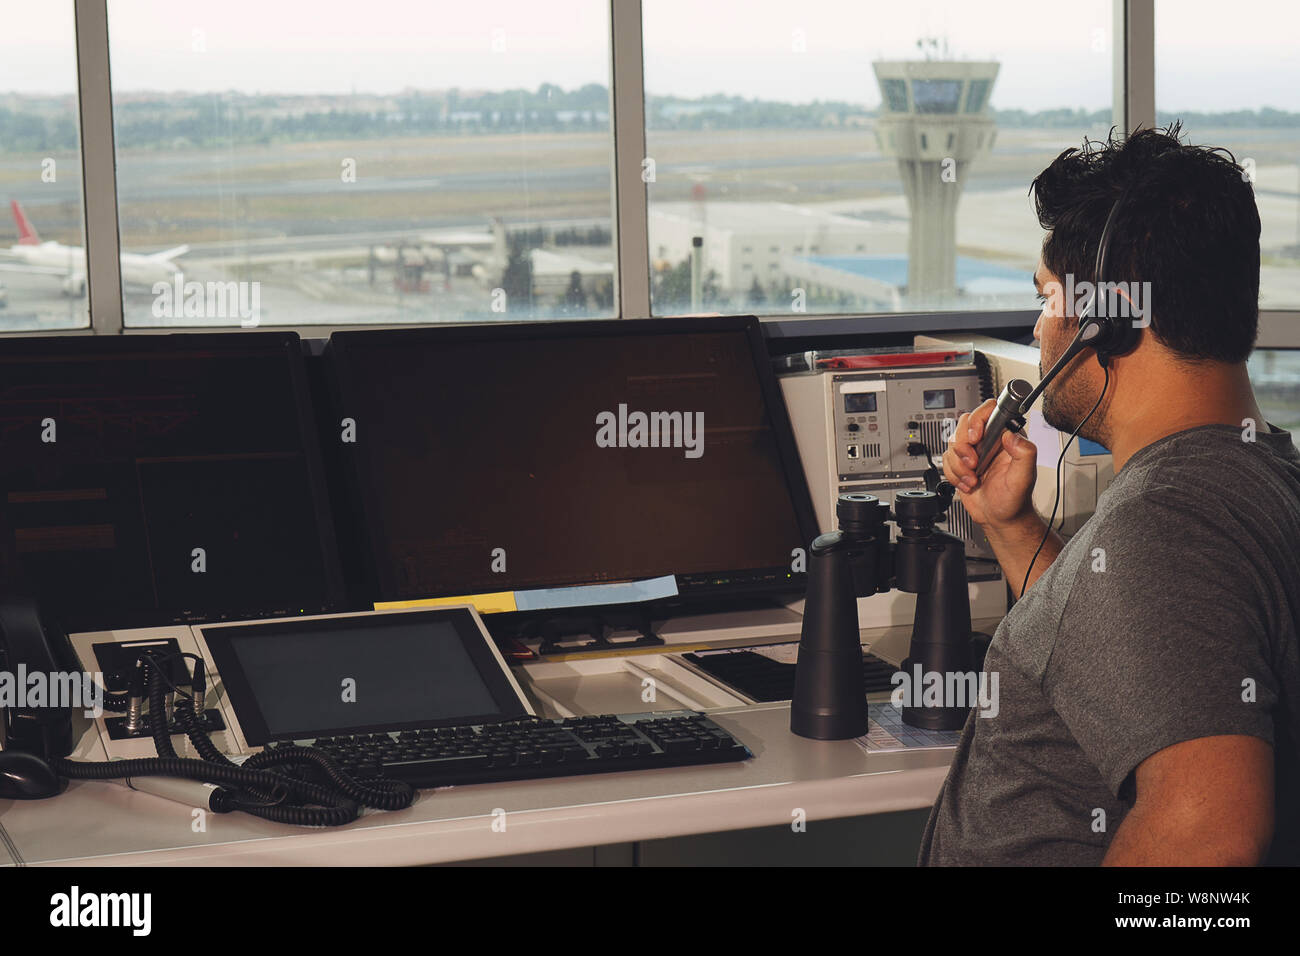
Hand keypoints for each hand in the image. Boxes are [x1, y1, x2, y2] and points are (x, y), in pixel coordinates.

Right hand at [942, 398, 1038, 528]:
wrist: (1000, 518)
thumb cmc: (1015, 499)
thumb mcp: (1025, 477)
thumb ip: (1025, 452)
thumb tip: (1011, 434)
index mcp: (1005, 436)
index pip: (989, 410)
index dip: (977, 420)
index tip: (975, 438)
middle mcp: (988, 440)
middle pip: (963, 424)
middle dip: (963, 448)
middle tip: (974, 464)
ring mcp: (973, 451)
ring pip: (952, 443)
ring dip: (959, 466)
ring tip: (973, 479)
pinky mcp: (960, 462)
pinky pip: (946, 460)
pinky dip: (954, 475)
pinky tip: (968, 483)